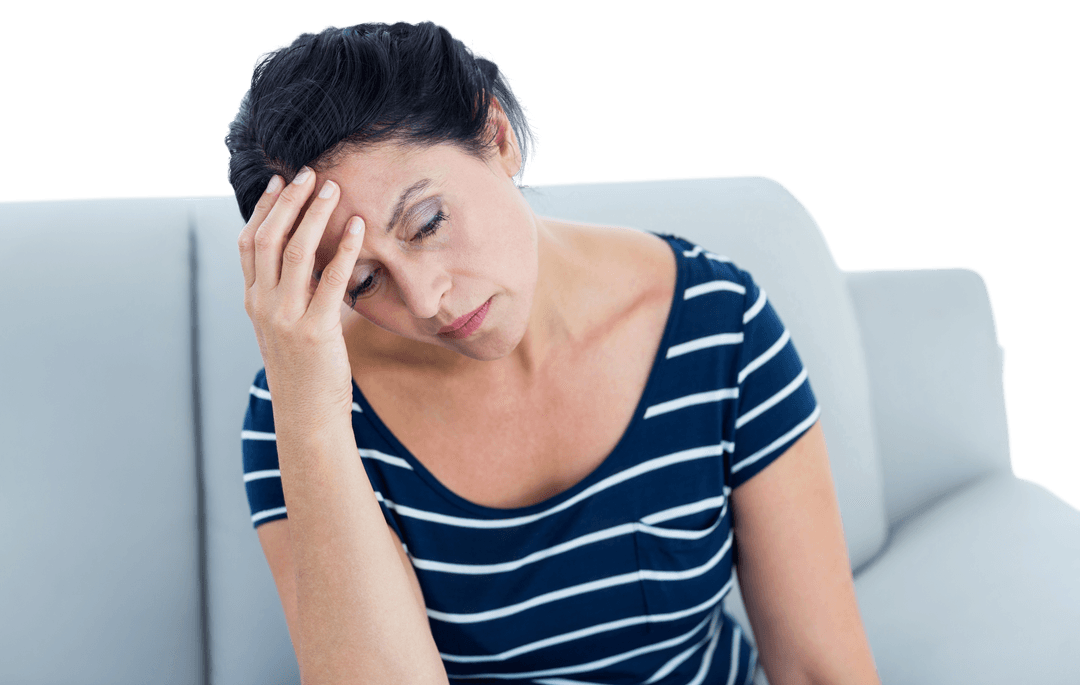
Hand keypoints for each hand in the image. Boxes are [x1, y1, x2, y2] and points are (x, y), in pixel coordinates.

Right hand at [237, 167, 365, 423]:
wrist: (307, 416)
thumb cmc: (304, 371)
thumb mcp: (284, 328)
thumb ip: (287, 295)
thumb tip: (308, 261)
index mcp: (253, 301)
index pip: (250, 243)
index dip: (264, 208)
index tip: (281, 182)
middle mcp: (263, 304)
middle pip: (269, 238)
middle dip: (289, 201)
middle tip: (309, 173)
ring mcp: (286, 317)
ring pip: (295, 251)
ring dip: (315, 215)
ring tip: (333, 189)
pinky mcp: (315, 330)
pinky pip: (331, 280)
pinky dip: (344, 249)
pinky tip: (357, 228)